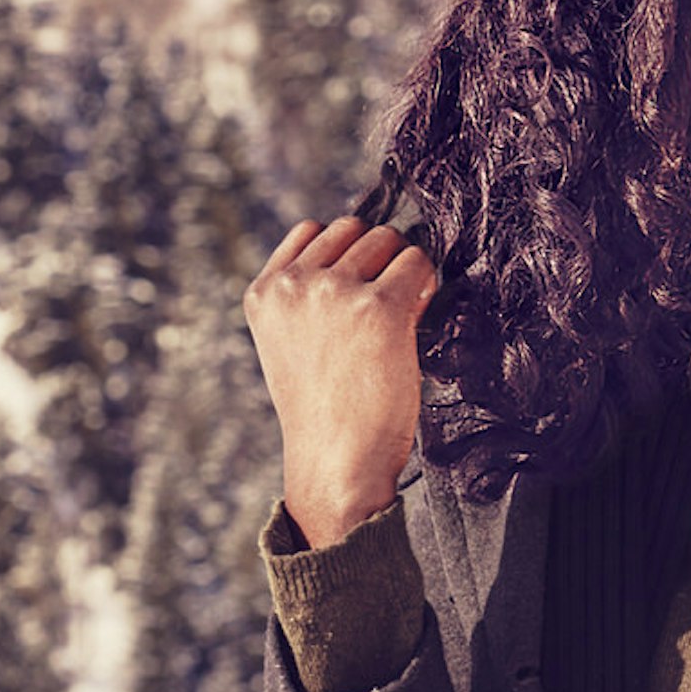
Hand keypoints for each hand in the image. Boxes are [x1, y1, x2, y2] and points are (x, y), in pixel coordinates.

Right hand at [244, 215, 437, 548]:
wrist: (338, 462)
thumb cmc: (327, 413)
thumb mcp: (294, 344)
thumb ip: (308, 297)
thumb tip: (365, 249)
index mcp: (265, 293)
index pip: (311, 231)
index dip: (346, 256)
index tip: (358, 290)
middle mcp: (293, 285)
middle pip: (352, 229)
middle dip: (376, 257)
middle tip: (385, 305)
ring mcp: (334, 291)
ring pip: (386, 239)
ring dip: (401, 267)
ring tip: (400, 314)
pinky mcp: (378, 307)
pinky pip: (416, 263)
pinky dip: (425, 282)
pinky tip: (420, 312)